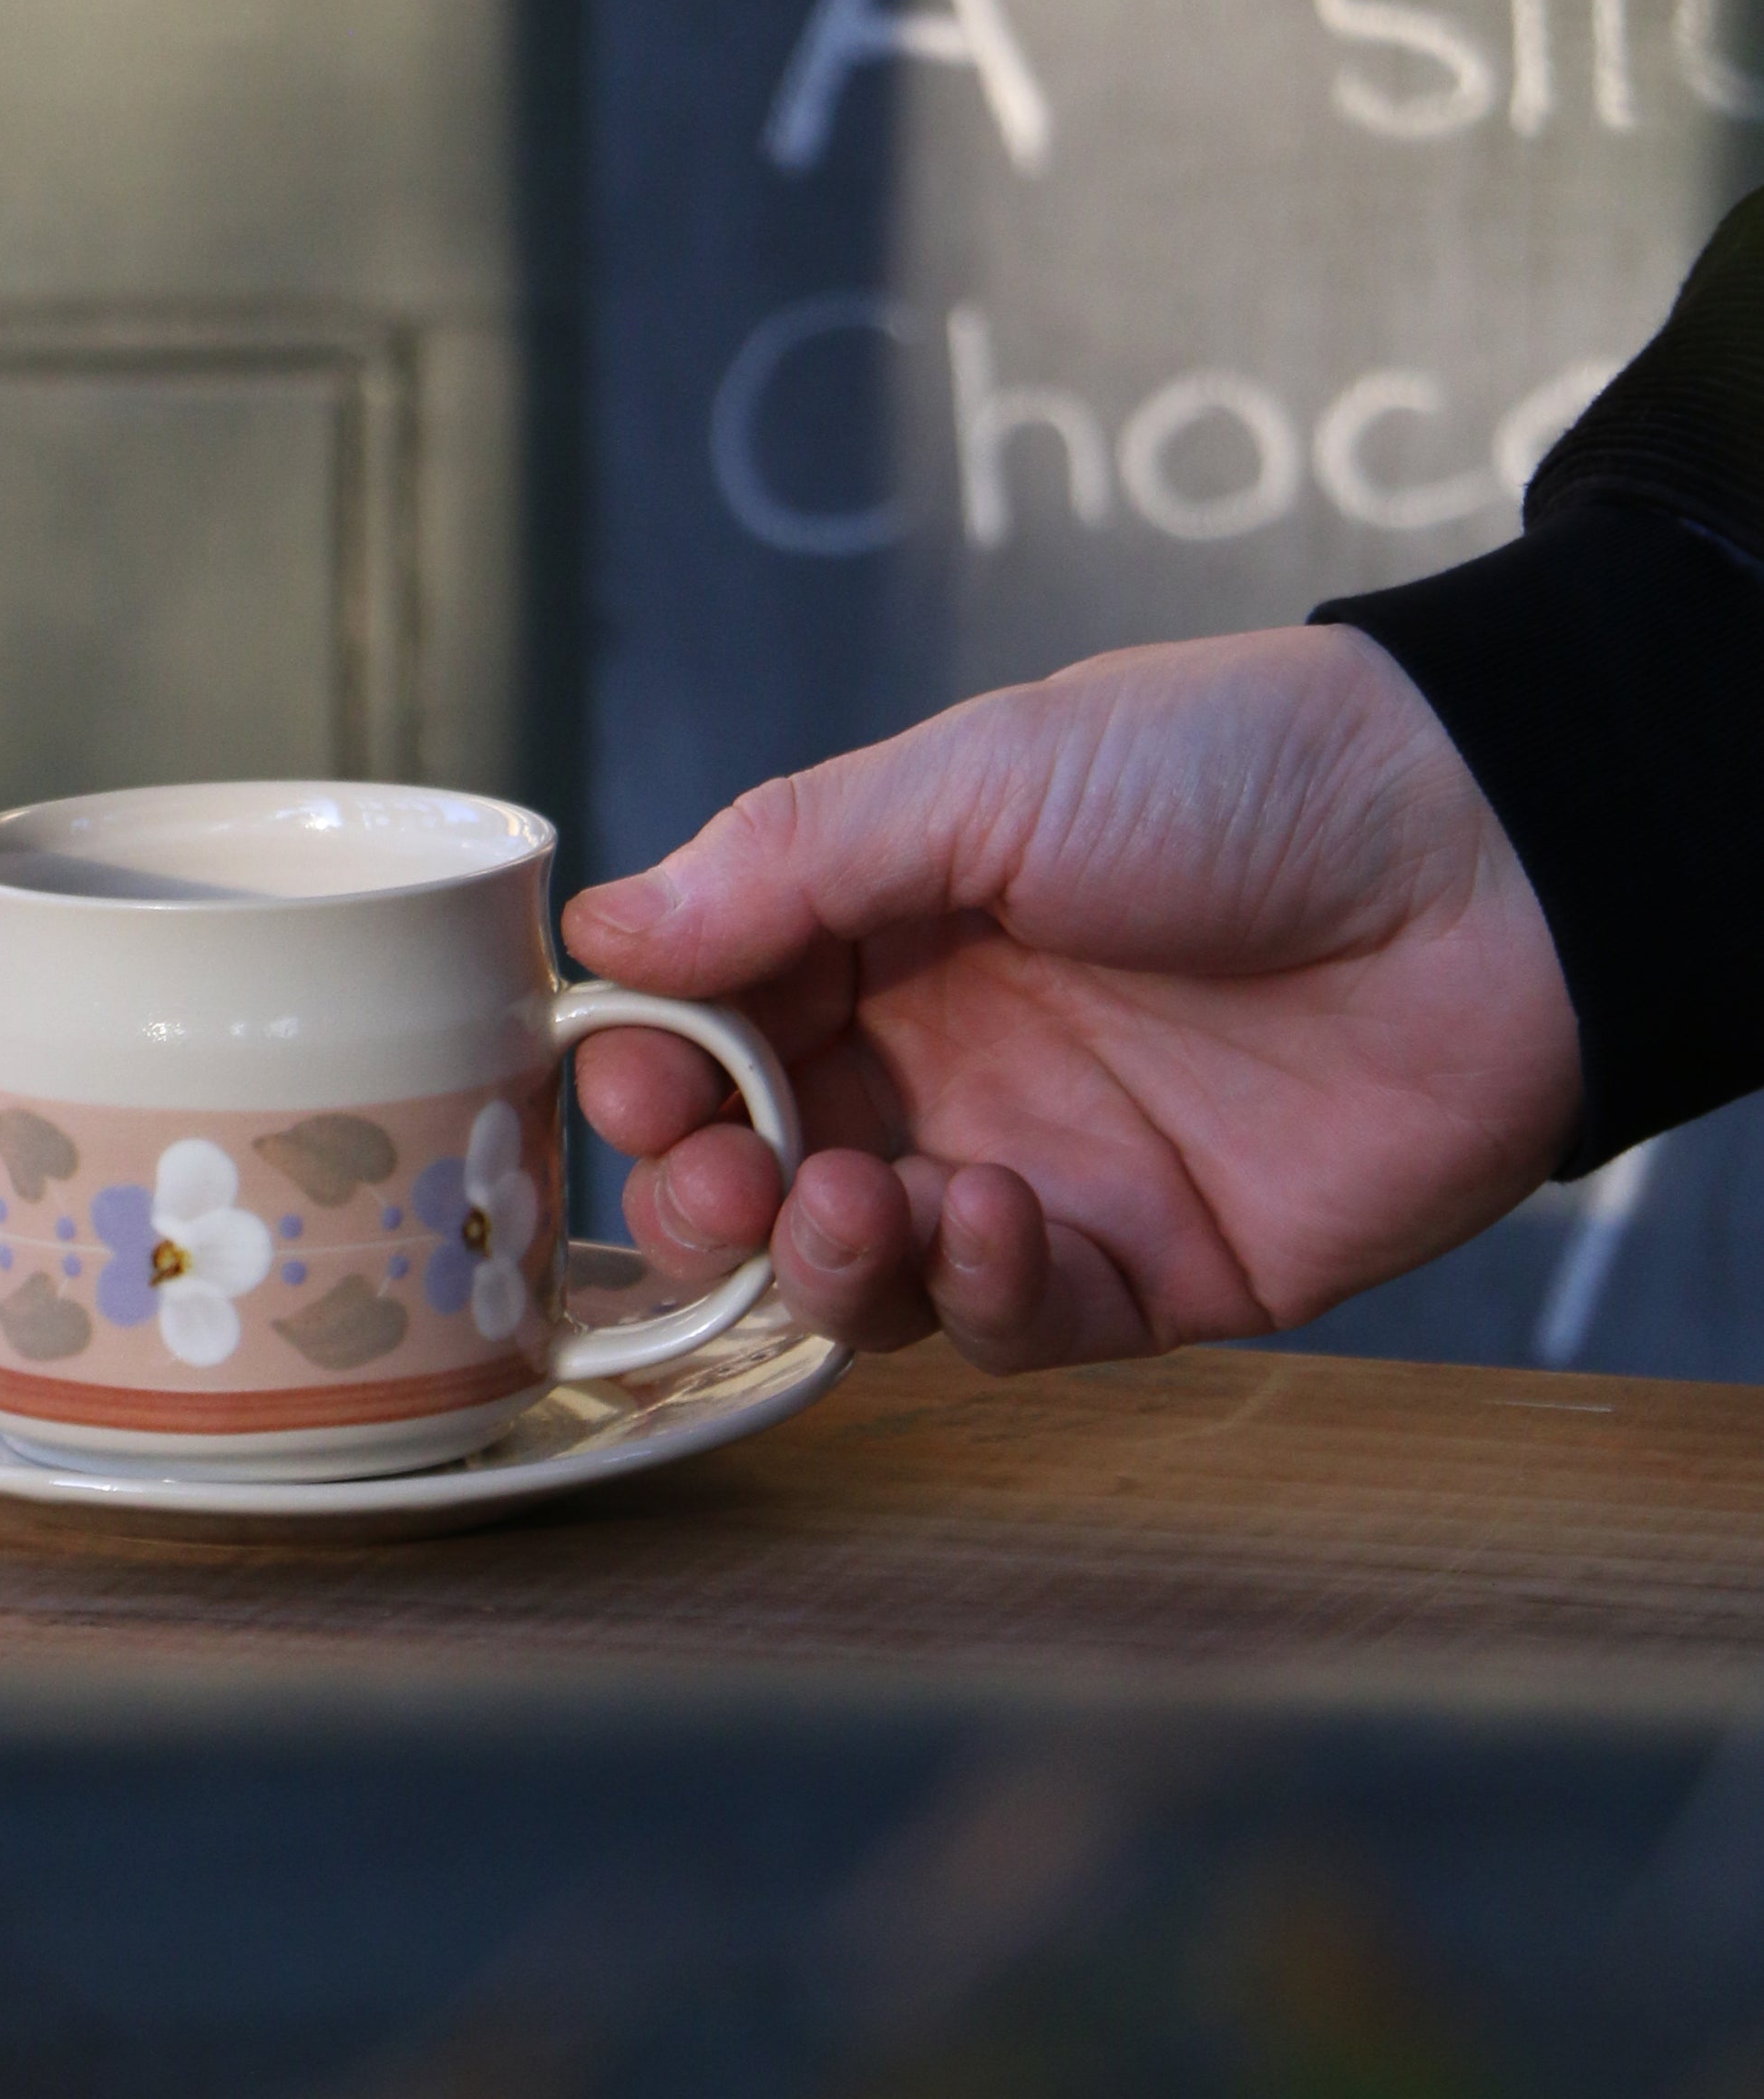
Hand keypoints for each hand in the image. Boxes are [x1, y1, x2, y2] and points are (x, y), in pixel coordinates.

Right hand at [561, 626, 1580, 1372]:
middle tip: (717, 1169)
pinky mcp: (1145, 1266)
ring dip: (820, 1256)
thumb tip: (604, 931)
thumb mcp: (986, 775)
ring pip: (861, 1272)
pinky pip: (1010, 1326)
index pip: (713, 1023)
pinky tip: (999, 1213)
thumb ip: (788, 861)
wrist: (1494, 856)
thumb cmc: (1241, 772)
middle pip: (758, 1168)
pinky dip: (975, 1292)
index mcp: (887, 929)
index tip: (632, 1070)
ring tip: (853, 1199)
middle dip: (706, 1185)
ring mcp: (1037, 1167)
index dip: (653, 1062)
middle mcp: (942, 1058)